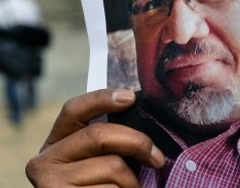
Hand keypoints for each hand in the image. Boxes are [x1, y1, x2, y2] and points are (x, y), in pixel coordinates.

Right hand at [26, 89, 164, 186]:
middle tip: (157, 159)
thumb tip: (141, 118)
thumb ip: (107, 144)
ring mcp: (51, 182)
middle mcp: (44, 162)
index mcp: (54, 146)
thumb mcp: (95, 164)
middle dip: (137, 143)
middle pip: (99, 135)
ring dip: (132, 180)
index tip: (131, 97)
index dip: (102, 99)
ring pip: (112, 166)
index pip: (74, 110)